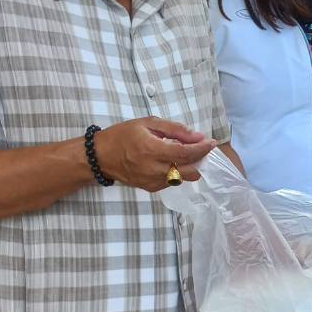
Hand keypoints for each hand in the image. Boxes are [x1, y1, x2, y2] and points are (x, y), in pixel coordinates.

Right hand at [91, 118, 214, 190]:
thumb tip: (197, 136)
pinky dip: (179, 172)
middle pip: (189, 171)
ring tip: (189, 153)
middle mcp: (153, 169)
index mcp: (151, 150)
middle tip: (204, 149)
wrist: (100, 157)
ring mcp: (152, 182)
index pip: (185, 153)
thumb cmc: (123, 135)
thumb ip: (174, 129)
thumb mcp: (148, 123)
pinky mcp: (151, 188)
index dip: (201, 149)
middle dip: (201, 160)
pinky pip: (172, 182)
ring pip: (183, 178)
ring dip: (191, 167)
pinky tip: (174, 161)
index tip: (211, 142)